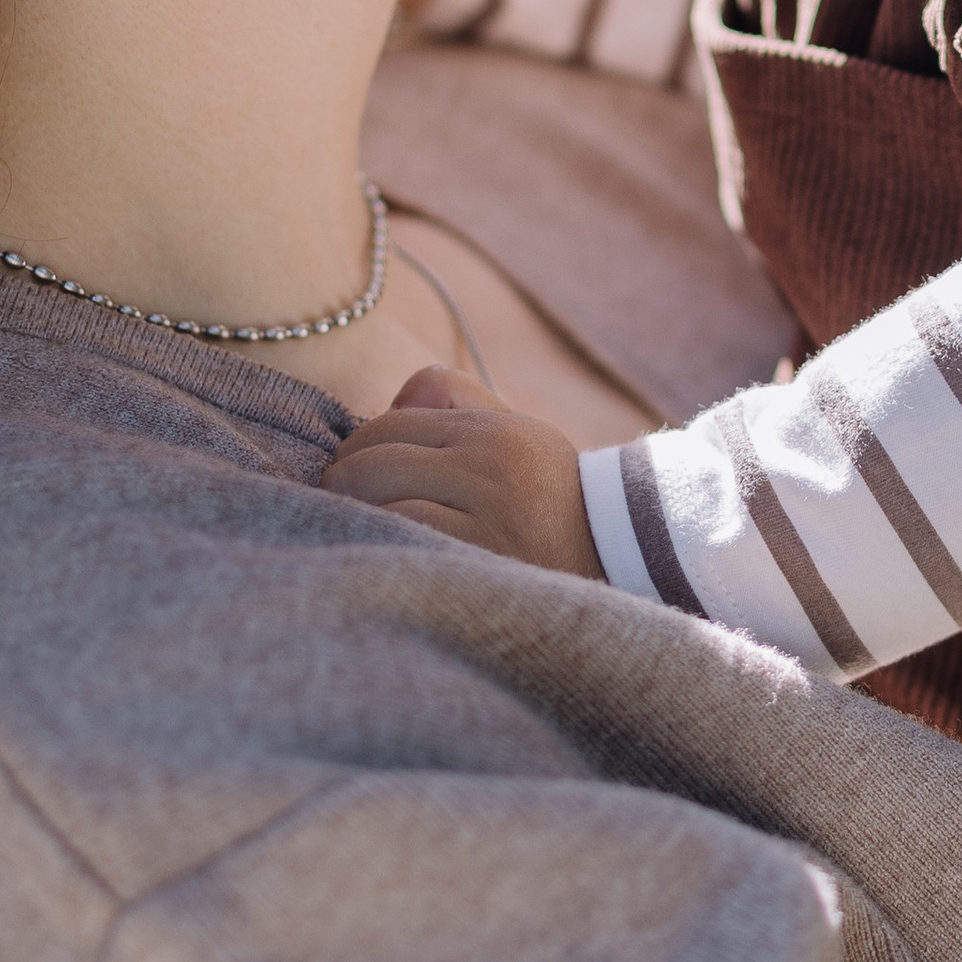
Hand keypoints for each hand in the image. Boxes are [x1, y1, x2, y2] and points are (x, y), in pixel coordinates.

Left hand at [319, 364, 603, 579]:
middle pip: (373, 458)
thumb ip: (454, 400)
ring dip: (350, 517)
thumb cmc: (549, 500)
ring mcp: (487, 515)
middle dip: (341, 484)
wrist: (620, 561)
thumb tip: (393, 400)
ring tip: (352, 534)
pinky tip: (377, 559)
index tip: (350, 476)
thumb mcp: (515, 435)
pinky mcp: (481, 561)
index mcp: (493, 430)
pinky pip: (401, 538)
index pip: (391, 423)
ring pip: (377, 497)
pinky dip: (376, 544)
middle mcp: (490, 464)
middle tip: (341, 509)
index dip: (356, 449)